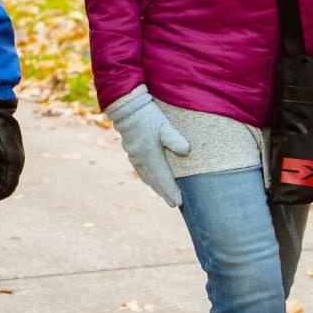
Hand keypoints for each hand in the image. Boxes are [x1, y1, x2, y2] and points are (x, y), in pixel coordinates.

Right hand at [103, 84, 189, 207]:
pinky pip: (140, 171)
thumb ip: (174, 138)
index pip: (163, 179)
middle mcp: (141, 159)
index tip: (179, 202)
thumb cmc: (147, 115)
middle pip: (155, 181)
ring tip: (164, 196)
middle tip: (174, 205)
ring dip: (156, 187)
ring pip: (147, 177)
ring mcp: (134, 156)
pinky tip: (150, 180)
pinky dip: (148, 179)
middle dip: (165, 193)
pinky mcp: (131, 152)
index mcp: (150, 155)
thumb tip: (186, 151)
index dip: (171, 191)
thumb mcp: (164, 124)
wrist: (126, 107)